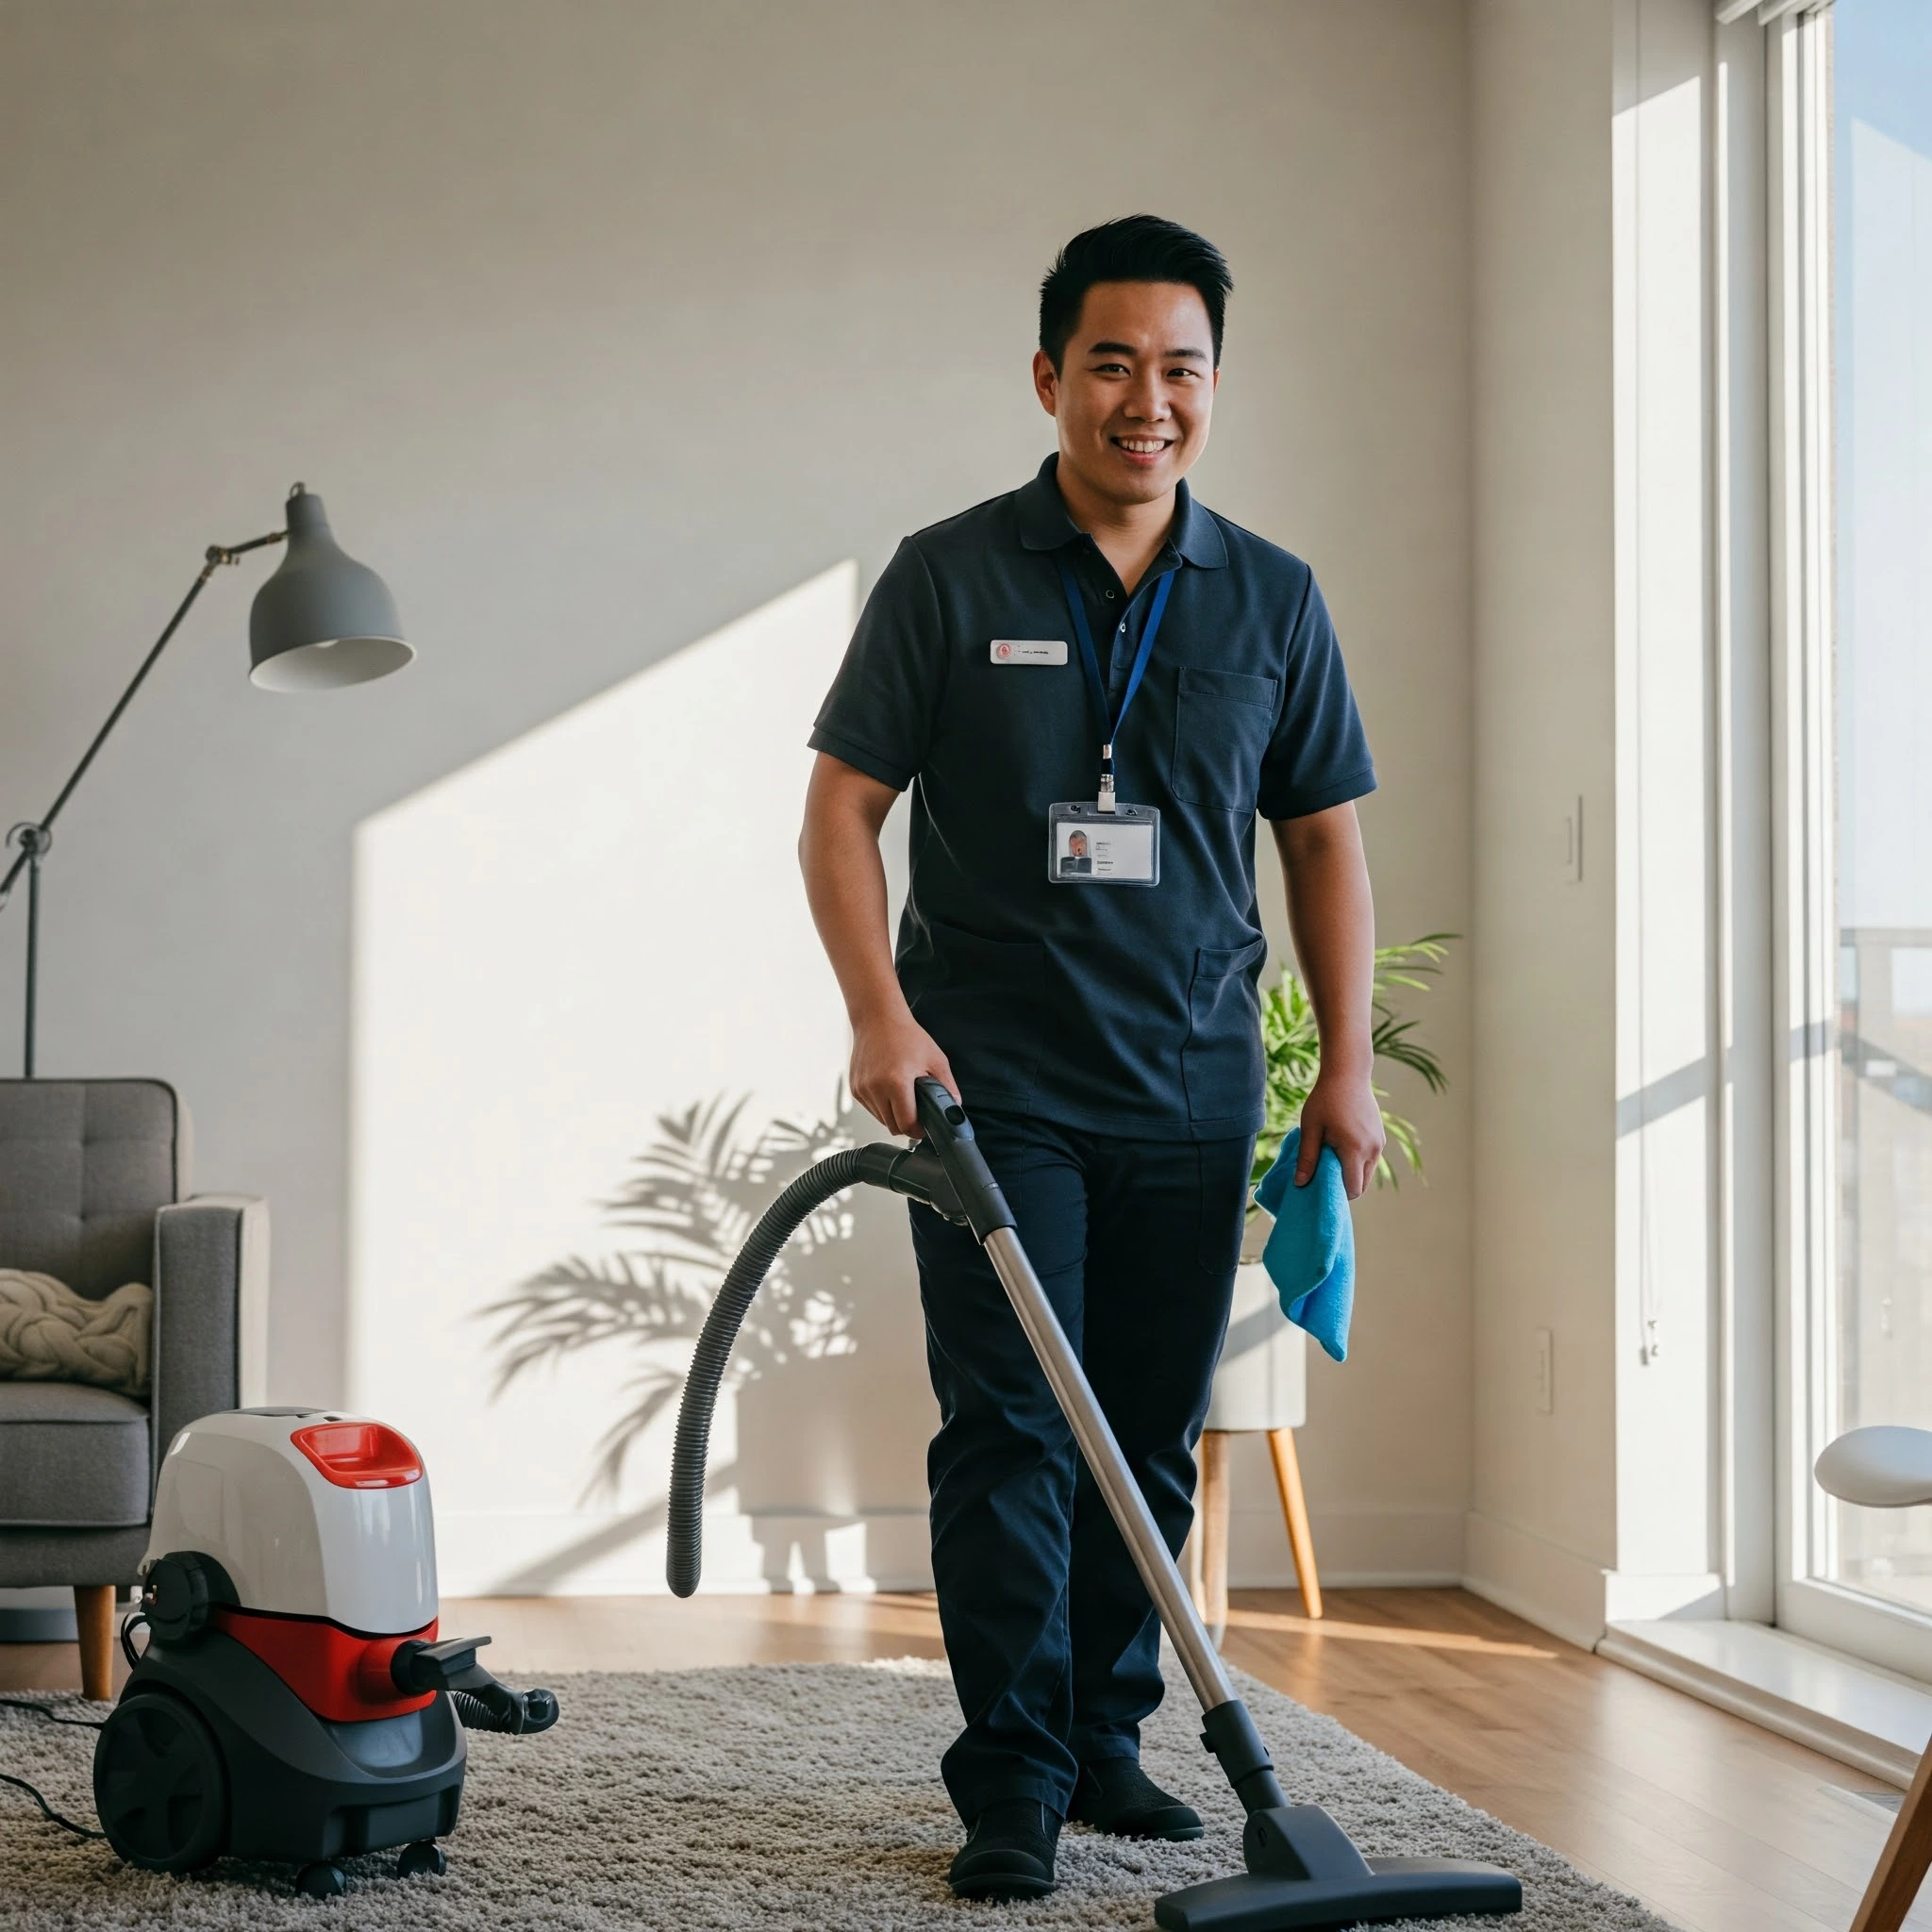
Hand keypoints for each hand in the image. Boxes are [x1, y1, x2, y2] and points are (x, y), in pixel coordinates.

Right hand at [850, 1007, 958, 1138]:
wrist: (877, 1019)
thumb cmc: (906, 1036)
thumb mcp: (935, 1059)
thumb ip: (947, 1087)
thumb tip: (955, 1108)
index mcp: (897, 1082)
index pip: (907, 1124)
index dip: (918, 1130)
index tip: (925, 1127)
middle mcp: (876, 1088)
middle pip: (892, 1126)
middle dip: (906, 1124)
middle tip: (917, 1112)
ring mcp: (862, 1088)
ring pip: (881, 1119)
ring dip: (893, 1115)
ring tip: (903, 1096)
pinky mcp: (855, 1088)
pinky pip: (871, 1108)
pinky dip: (881, 1106)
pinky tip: (889, 1089)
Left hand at [1295, 1068, 1383, 1198]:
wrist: (1348, 1074)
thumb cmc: (1325, 1099)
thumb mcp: (1310, 1128)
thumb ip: (1307, 1158)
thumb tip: (1300, 1184)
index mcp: (1355, 1150)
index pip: (1353, 1188)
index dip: (1338, 1194)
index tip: (1321, 1188)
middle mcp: (1373, 1150)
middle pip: (1362, 1185)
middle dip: (1344, 1186)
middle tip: (1324, 1176)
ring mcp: (1379, 1144)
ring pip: (1367, 1173)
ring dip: (1352, 1173)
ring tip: (1331, 1160)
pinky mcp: (1380, 1137)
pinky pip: (1371, 1160)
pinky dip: (1358, 1162)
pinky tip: (1341, 1149)